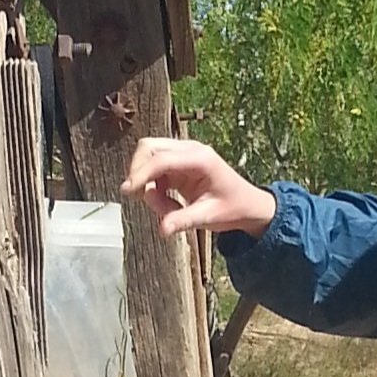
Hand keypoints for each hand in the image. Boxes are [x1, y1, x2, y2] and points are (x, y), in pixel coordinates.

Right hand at [122, 137, 277, 239]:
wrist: (248, 206)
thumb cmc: (235, 207)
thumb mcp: (210, 216)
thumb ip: (184, 220)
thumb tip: (162, 229)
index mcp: (200, 158)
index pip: (161, 159)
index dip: (141, 173)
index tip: (128, 191)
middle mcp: (190, 151)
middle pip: (149, 147)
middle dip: (137, 170)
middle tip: (137, 196)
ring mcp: (183, 156)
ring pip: (148, 158)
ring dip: (147, 183)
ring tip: (167, 210)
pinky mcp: (178, 166)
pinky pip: (155, 172)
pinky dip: (154, 189)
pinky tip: (170, 207)